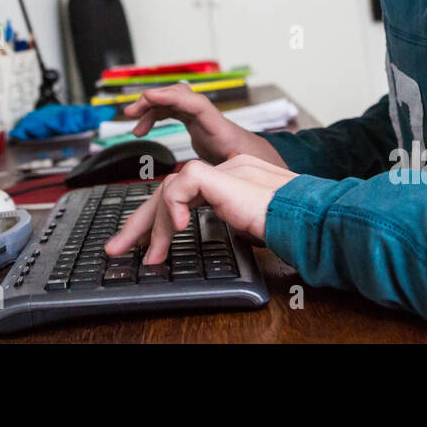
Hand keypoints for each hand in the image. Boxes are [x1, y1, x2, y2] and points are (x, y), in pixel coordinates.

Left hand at [103, 154, 299, 264]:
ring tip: (149, 258)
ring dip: (153, 226)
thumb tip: (202, 243)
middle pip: (169, 190)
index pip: (186, 194)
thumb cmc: (293, 228)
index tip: (146, 249)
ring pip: (169, 188)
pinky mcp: (221, 175)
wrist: (310, 220)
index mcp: (234, 180)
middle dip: (140, 223)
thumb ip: (231, 224)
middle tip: (116, 249)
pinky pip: (181, 185)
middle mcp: (227, 169)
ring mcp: (224, 169)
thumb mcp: (252, 227)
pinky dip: (173, 209)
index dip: (161, 220)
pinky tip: (176, 231)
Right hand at [122, 82, 288, 167]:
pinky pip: (172, 113)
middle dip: (153, 99)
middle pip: (180, 96)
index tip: (150, 97)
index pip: (196, 105)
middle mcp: (210, 120)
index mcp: (220, 130)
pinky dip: (155, 117)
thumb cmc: (258, 168)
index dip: (172, 98)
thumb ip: (226, 180)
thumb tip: (211, 187)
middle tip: (131, 113)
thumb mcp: (243, 177)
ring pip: (173, 102)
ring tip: (133, 125)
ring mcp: (203, 120)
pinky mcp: (197, 126)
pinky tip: (144, 129)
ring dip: (150, 108)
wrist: (266, 161)